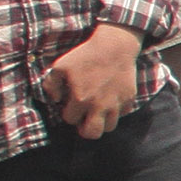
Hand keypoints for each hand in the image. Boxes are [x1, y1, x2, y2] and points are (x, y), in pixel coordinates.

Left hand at [32, 21, 141, 138]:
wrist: (114, 47)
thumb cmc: (85, 55)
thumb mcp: (60, 66)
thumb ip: (51, 84)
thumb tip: (55, 99)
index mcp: (80, 99)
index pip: (70, 120)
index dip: (68, 112)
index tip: (71, 103)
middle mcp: (99, 106)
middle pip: (92, 134)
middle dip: (85, 129)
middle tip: (84, 119)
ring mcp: (116, 104)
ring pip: (109, 127)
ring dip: (102, 121)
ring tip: (98, 111)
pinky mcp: (129, 99)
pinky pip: (122, 114)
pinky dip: (116, 112)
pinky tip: (110, 100)